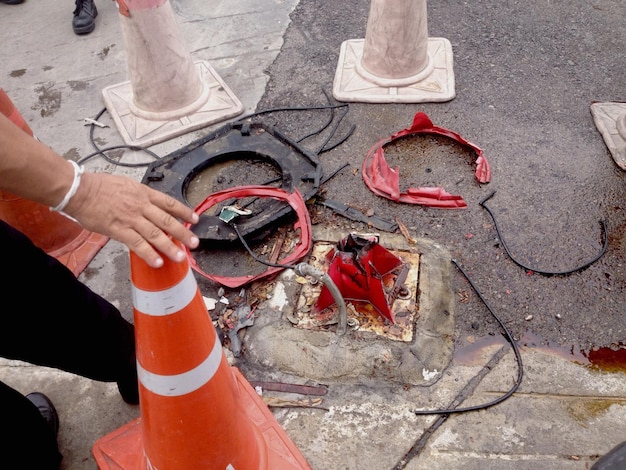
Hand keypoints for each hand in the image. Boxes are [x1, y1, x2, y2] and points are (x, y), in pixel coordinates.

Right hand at [63, 171, 198, 267]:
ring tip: (180, 257)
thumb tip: (149, 207)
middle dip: (183, 233)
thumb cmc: (99, 186)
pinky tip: (157, 262)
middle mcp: (141, 206)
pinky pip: (137, 243)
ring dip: (169, 247)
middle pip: (167, 220)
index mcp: (143, 193)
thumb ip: (140, 197)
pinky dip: (148, 254)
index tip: (195, 219)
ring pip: (155, 234)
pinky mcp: (118, 230)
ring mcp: (130, 218)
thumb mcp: (126, 185)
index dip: (184, 211)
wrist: (79, 190)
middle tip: (194, 243)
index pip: (169, 203)